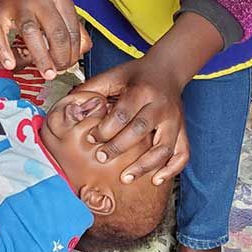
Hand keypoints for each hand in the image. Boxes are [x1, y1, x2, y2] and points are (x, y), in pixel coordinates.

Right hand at [0, 0, 89, 78]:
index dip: (74, 52)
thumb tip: (81, 50)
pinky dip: (4, 51)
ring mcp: (17, 5)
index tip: (71, 62)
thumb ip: (72, 22)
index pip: (72, 29)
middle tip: (60, 69)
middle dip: (62, 58)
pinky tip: (11, 64)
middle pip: (56, 33)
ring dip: (42, 58)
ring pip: (31, 33)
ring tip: (48, 73)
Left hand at [75, 59, 188, 185]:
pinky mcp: (183, 130)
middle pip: (140, 130)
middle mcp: (161, 106)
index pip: (123, 113)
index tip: (91, 138)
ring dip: (145, 166)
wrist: (167, 70)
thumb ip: (92, 88)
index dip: (105, 128)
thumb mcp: (114, 75)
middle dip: (119, 147)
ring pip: (164, 147)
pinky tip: (155, 180)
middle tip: (101, 158)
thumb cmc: (135, 76)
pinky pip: (183, 154)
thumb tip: (69, 102)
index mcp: (142, 90)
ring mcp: (175, 120)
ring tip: (125, 178)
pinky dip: (171, 170)